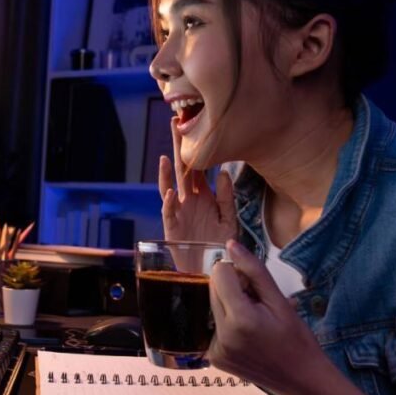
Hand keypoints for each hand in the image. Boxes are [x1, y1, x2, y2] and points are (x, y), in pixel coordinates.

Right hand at [159, 117, 237, 242]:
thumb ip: (227, 198)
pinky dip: (169, 202)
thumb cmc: (220, 247)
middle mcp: (190, 200)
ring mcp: (179, 212)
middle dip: (178, 147)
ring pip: (170, 186)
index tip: (197, 124)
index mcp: (205, 195)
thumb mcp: (229, 222)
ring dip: (167, 172)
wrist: (211, 271)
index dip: (197, 147)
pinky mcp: (172, 227)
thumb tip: (224, 174)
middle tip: (175, 123)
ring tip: (166, 156)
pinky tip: (171, 192)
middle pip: (182, 169)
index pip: (200, 166)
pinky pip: (169, 212)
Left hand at [207, 239, 334, 394]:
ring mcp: (216, 350)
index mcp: (240, 318)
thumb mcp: (279, 301)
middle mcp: (222, 335)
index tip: (255, 287)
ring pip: (212, 308)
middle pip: (213, 290)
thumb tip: (230, 245)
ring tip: (254, 323)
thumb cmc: (296, 338)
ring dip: (229, 307)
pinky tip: (247, 338)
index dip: (237, 273)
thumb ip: (254, 271)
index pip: (220, 273)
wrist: (302, 380)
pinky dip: (227, 326)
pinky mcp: (214, 360)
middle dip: (232, 290)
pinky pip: (213, 329)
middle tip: (257, 306)